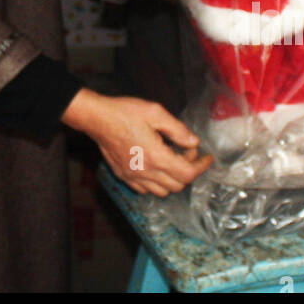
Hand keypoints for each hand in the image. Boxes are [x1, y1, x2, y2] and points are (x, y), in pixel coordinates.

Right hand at [61, 90, 213, 196]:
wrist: (97, 118)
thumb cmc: (124, 112)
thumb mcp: (155, 112)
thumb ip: (177, 129)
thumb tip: (193, 141)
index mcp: (156, 156)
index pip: (187, 173)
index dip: (201, 166)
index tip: (206, 157)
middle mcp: (145, 171)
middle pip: (178, 184)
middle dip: (188, 169)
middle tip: (186, 151)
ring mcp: (134, 176)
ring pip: (163, 191)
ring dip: (173, 179)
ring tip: (172, 160)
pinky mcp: (124, 176)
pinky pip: (146, 190)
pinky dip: (156, 183)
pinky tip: (155, 166)